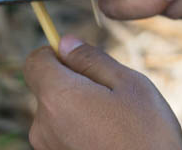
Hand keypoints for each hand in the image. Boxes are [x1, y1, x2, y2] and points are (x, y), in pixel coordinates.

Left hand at [24, 35, 181, 149]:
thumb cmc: (146, 134)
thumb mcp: (129, 85)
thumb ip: (93, 60)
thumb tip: (65, 42)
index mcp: (58, 96)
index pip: (35, 61)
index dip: (55, 53)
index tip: (82, 59)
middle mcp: (42, 125)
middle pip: (49, 88)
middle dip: (76, 84)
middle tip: (113, 96)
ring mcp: (47, 148)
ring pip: (58, 113)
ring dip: (80, 109)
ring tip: (115, 123)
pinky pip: (63, 135)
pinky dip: (81, 131)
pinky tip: (108, 140)